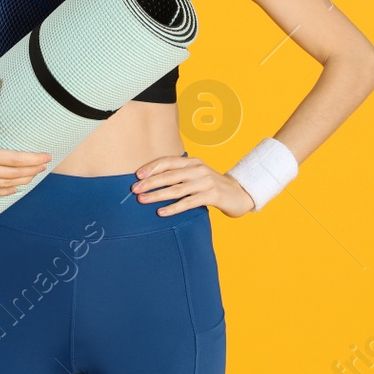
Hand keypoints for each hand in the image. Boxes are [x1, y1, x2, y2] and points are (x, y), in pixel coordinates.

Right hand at [0, 78, 52, 196]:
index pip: (15, 159)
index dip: (33, 159)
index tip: (47, 156)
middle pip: (14, 173)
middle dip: (33, 169)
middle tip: (45, 164)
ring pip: (6, 184)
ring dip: (24, 179)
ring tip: (35, 173)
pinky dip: (7, 190)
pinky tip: (16, 186)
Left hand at [131, 155, 256, 217]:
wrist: (239, 194)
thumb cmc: (211, 186)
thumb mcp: (195, 175)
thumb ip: (178, 175)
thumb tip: (150, 182)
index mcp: (192, 161)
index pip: (168, 161)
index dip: (151, 167)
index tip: (137, 175)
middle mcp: (198, 169)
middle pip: (169, 175)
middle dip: (150, 182)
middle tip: (134, 190)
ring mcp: (206, 182)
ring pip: (176, 189)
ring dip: (157, 195)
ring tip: (142, 200)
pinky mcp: (212, 195)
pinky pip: (188, 202)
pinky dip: (173, 208)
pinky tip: (161, 212)